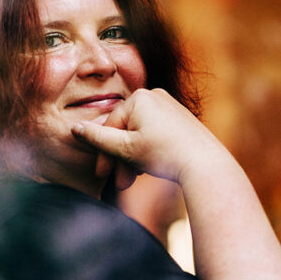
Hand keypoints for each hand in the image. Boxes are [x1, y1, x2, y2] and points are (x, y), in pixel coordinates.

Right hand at [72, 88, 224, 188]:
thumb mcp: (125, 148)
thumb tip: (74, 127)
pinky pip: (154, 134)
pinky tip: (149, 169)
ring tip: (136, 179)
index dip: (103, 153)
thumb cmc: (165, 154)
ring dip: (132, 159)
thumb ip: (97, 138)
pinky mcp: (179, 119)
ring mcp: (169, 106)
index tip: (102, 175)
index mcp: (140, 97)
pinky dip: (146, 152)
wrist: (205, 165)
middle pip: (125, 131)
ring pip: (139, 134)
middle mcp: (155, 95)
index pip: (110, 126)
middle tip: (121, 184)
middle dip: (120, 159)